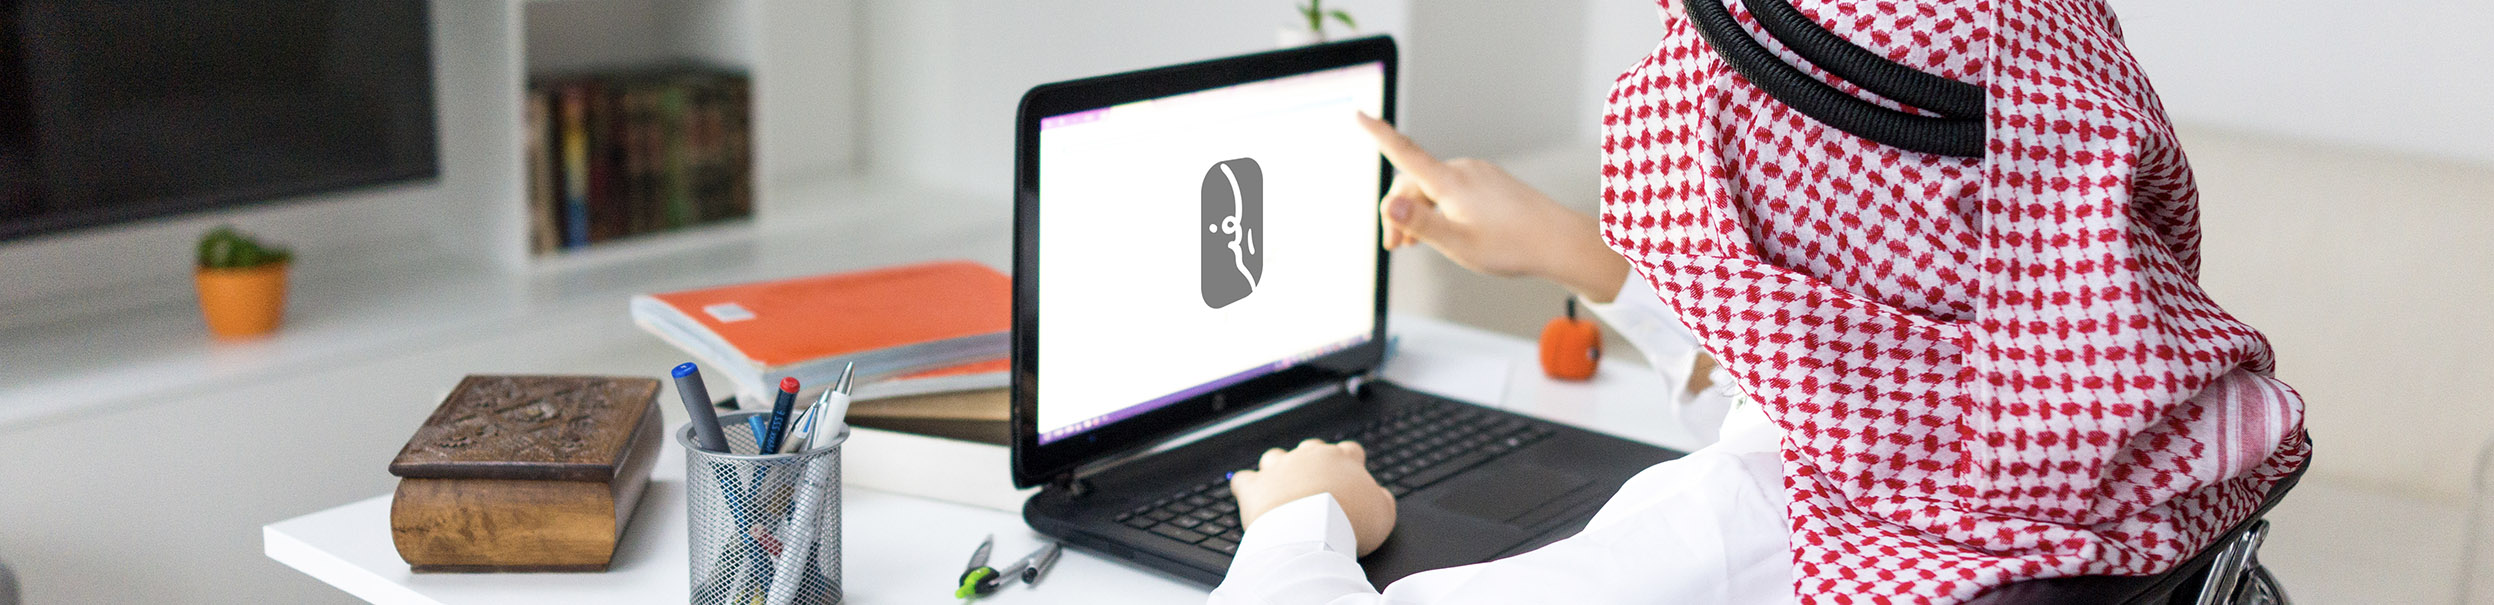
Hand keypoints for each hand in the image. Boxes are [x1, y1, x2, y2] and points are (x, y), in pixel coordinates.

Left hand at [1230, 439, 1397, 555]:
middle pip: (1312, 449)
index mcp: (1342, 459)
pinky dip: (1246, 487)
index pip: (1350, 450)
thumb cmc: (1349, 522)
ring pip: (1276, 457)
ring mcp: (1280, 468)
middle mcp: (1310, 456)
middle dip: (1314, 463)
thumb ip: (1382, 500)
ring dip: (1278, 470)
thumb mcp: (1383, 514)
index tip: (1350, 479)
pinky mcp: (1255, 486)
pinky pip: (1244, 480)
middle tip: (1318, 486)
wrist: (1312, 532)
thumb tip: (1380, 498)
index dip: (1351, 464)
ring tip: (1283, 490)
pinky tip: (1250, 496)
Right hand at [1356, 113, 1629, 301]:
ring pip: (1434, 188)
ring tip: (1417, 246)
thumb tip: (1387, 205)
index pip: (1405, 153)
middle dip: (1398, 212)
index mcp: (1450, 182)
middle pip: (1415, 183)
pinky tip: (1448, 231)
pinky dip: (1440, 208)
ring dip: (1419, 213)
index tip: (1359, 115)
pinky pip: (1454, 190)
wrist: (1559, 241)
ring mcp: (1479, 174)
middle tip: (1396, 248)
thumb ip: (1420, 224)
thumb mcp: (1457, 242)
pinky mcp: (1491, 182)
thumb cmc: (1510, 246)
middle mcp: (1463, 171)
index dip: (1379, 134)